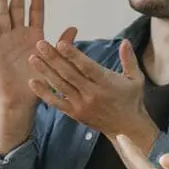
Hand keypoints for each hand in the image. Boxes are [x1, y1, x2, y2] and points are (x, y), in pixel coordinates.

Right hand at [0, 0, 60, 154]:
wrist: (20, 101)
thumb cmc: (37, 82)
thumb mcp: (53, 62)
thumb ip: (61, 44)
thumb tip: (74, 27)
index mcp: (34, 36)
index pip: (35, 12)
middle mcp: (18, 35)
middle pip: (18, 9)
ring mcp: (4, 41)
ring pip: (2, 16)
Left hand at [28, 38, 157, 149]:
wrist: (126, 128)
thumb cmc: (131, 100)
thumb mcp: (136, 79)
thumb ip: (129, 59)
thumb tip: (125, 40)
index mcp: (107, 83)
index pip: (87, 67)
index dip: (73, 55)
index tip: (60, 43)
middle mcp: (92, 94)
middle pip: (69, 74)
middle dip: (53, 58)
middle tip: (40, 44)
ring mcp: (82, 105)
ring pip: (61, 86)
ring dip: (45, 72)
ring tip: (33, 58)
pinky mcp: (74, 113)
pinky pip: (57, 102)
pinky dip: (44, 93)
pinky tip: (33, 82)